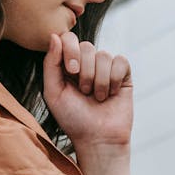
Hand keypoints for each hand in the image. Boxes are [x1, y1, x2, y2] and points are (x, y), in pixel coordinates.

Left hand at [43, 31, 132, 149]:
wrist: (98, 139)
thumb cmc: (73, 119)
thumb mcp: (53, 93)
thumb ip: (50, 64)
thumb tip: (55, 36)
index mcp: (67, 64)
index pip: (68, 38)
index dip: (71, 50)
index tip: (71, 71)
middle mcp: (87, 63)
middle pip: (87, 46)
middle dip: (85, 71)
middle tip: (84, 92)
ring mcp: (106, 68)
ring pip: (104, 55)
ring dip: (99, 80)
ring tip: (97, 98)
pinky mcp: (123, 75)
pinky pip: (121, 61)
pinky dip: (114, 79)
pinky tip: (111, 94)